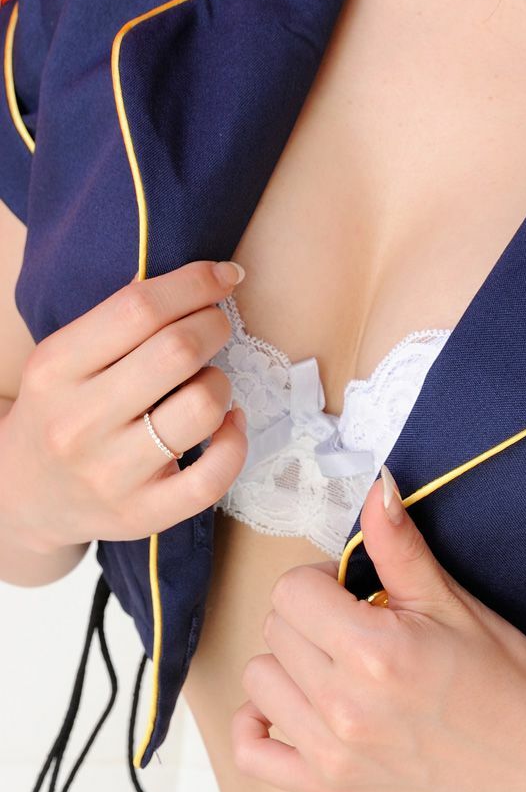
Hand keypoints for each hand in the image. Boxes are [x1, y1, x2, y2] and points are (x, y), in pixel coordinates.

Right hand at [0, 260, 247, 554]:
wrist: (23, 496)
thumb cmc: (59, 409)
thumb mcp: (64, 357)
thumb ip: (119, 319)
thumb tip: (204, 277)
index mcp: (55, 369)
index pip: (138, 308)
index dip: (195, 283)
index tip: (224, 276)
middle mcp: (78, 423)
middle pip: (178, 351)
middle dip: (215, 325)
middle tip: (215, 327)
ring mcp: (110, 475)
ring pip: (203, 406)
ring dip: (221, 382)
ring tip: (206, 382)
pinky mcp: (141, 515)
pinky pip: (215, 475)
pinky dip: (236, 441)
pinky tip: (228, 424)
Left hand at [230, 468, 525, 791]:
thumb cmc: (502, 675)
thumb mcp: (451, 600)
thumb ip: (399, 544)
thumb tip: (376, 485)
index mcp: (373, 651)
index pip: (292, 589)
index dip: (324, 580)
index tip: (358, 592)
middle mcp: (343, 705)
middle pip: (275, 629)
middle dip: (310, 615)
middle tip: (358, 624)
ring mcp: (331, 753)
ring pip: (258, 680)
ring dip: (291, 663)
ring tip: (338, 665)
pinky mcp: (328, 788)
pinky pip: (252, 753)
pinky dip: (258, 726)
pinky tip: (296, 705)